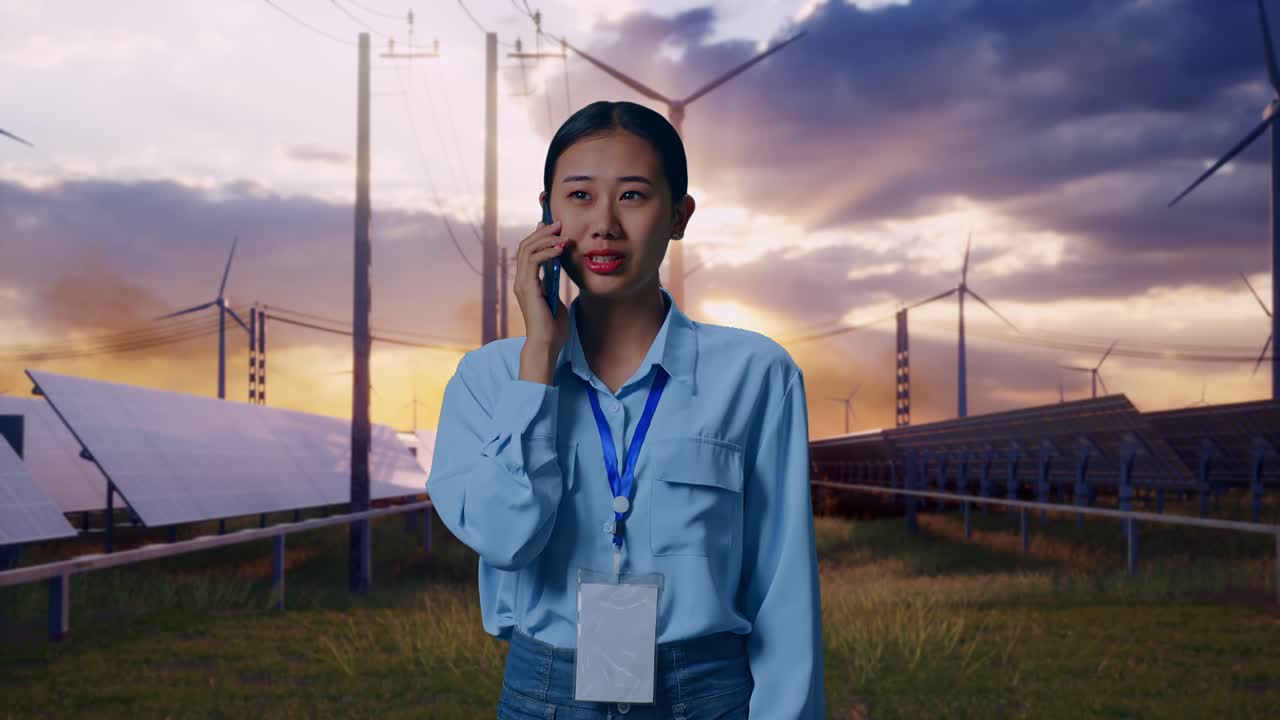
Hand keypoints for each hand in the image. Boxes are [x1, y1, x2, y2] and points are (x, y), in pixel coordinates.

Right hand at [514, 220, 571, 378]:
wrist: (547, 345)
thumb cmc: (553, 327)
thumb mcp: (555, 299)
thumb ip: (553, 284)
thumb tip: (559, 270)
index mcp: (526, 283)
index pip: (528, 252)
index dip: (538, 236)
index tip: (552, 226)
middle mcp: (521, 281)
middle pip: (526, 246)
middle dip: (542, 232)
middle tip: (558, 223)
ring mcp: (522, 284)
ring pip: (528, 250)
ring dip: (545, 238)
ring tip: (561, 232)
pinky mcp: (528, 288)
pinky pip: (534, 262)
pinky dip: (547, 252)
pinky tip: (560, 249)